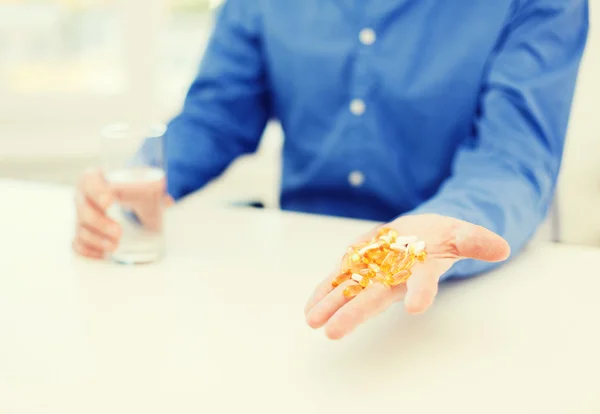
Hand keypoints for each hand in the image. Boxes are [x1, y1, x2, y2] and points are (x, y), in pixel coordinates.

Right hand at [72, 169, 172, 258]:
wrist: (116, 193)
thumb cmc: (126, 187)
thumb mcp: (137, 182)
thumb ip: (153, 189)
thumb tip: (167, 201)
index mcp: (93, 179)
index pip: (89, 182)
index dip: (98, 192)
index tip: (111, 202)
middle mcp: (82, 197)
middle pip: (84, 211)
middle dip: (101, 223)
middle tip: (118, 232)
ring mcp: (79, 215)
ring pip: (81, 229)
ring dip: (97, 240)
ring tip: (115, 246)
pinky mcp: (81, 231)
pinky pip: (77, 243)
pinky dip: (87, 250)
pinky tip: (102, 254)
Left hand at [304, 214, 510, 339]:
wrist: (421, 231)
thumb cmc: (442, 235)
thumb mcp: (461, 232)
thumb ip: (475, 239)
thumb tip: (502, 246)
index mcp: (421, 270)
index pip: (423, 283)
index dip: (421, 293)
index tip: (416, 307)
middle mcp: (396, 277)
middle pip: (376, 296)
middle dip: (355, 312)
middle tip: (334, 331)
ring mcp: (374, 272)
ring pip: (352, 290)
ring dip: (332, 304)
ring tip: (312, 320)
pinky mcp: (360, 265)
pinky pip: (341, 279)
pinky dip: (325, 291)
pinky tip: (310, 306)